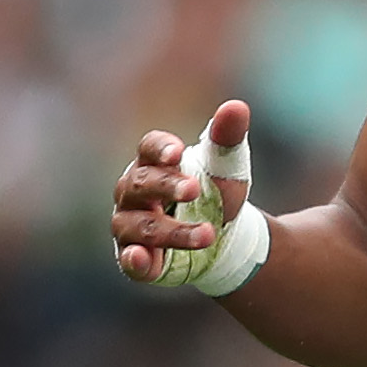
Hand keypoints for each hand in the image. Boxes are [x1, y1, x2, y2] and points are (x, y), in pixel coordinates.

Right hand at [114, 96, 251, 280]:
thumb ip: (227, 138)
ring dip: (172, 230)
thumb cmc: (215, 194)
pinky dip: (134, 260)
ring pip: (140, 225)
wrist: (224, 238)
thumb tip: (237, 107)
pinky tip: (143, 258)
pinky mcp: (137, 259)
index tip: (178, 152)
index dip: (159, 149)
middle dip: (166, 186)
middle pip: (140, 184)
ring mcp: (130, 226)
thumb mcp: (226, 167)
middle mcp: (134, 194)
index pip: (147, 149)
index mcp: (153, 164)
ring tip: (209, 234)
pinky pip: (129, 260)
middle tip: (194, 189)